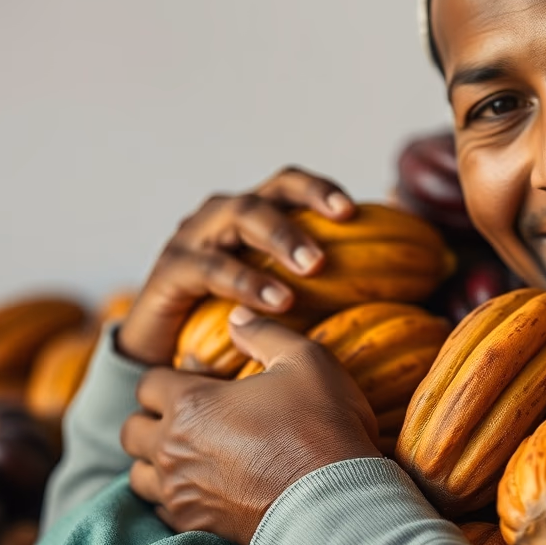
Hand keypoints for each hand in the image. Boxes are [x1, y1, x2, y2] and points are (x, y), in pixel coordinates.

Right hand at [117, 167, 354, 366]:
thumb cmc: (230, 324)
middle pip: (269, 193)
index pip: (289, 186)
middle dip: (308, 204)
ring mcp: (192, 238)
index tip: (355, 210)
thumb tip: (382, 280)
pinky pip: (211, 268)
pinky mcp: (169, 271)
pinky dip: (247, 282)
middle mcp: (221, 216)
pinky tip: (278, 301)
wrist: (162, 357)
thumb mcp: (275, 296)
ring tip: (314, 267)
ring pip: (239, 217)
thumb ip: (313, 283)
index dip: (321, 190)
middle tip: (344, 224)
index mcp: (250, 214)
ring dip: (281, 238)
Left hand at [121, 313, 380, 544]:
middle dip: (153, 419)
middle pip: (132, 429)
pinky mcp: (196, 525)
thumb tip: (237, 316)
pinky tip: (203, 487)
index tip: (201, 382)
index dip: (171, 378)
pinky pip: (161, 510)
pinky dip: (173, 497)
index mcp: (190, 403)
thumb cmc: (320, 426)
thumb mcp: (304, 360)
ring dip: (156, 461)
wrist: (333, 503)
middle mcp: (173, 448)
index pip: (147, 382)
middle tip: (191, 417)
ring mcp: (180, 491)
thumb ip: (263, 333)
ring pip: (138, 474)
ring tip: (191, 454)